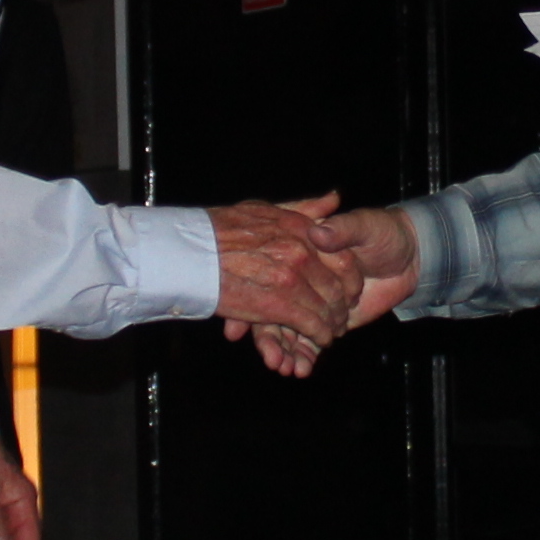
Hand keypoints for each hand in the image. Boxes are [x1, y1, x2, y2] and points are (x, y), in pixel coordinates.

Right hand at [206, 194, 365, 349]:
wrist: (187, 250)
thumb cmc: (222, 228)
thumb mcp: (267, 208)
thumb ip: (304, 208)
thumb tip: (334, 199)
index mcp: (300, 230)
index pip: (343, 257)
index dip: (352, 278)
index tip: (352, 289)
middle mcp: (300, 252)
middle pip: (338, 286)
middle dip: (342, 306)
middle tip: (342, 316)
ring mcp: (290, 279)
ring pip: (327, 308)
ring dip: (332, 324)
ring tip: (332, 332)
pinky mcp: (277, 305)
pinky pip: (309, 325)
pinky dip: (318, 336)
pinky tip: (320, 341)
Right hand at [250, 207, 418, 379]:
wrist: (409, 256)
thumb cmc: (381, 233)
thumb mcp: (362, 225)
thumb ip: (340, 230)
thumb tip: (320, 233)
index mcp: (299, 252)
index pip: (272, 273)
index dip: (259, 292)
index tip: (246, 316)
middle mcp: (299, 279)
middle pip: (275, 308)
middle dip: (270, 335)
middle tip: (269, 355)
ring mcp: (310, 302)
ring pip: (289, 329)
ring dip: (285, 350)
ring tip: (283, 366)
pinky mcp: (326, 321)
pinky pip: (309, 341)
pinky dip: (304, 355)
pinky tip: (300, 368)